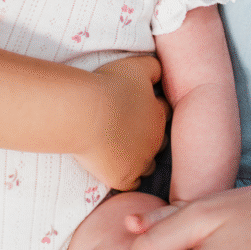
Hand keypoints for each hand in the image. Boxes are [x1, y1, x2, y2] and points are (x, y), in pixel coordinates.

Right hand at [78, 55, 169, 191]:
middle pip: (159, 140)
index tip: (138, 106)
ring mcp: (139, 162)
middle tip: (130, 129)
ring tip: (122, 150)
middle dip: (149, 136)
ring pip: (148, 165)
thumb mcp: (136, 66)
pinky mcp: (123, 178)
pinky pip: (131, 183)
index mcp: (158, 114)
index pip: (164, 112)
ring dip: (140, 158)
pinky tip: (116, 168)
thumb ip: (154, 67)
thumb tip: (160, 72)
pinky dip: (126, 176)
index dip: (152, 108)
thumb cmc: (110, 86)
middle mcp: (154, 140)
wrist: (87, 114)